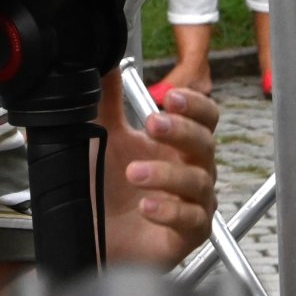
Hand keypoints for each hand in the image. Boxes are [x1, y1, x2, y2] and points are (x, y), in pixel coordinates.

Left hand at [99, 82, 219, 267]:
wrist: (89, 237)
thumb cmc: (103, 189)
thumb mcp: (102, 137)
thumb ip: (107, 99)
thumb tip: (106, 58)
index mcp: (174, 145)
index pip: (204, 118)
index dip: (195, 105)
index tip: (170, 96)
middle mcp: (189, 171)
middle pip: (206, 144)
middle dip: (182, 131)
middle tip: (152, 124)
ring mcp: (192, 204)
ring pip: (199, 183)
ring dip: (166, 174)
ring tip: (133, 173)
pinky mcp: (186, 236)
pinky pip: (192, 221)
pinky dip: (170, 211)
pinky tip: (146, 206)